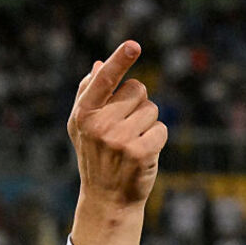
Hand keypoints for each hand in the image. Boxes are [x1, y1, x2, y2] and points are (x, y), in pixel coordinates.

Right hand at [68, 40, 166, 244]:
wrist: (107, 198)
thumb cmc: (98, 157)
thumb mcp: (84, 127)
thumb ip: (89, 94)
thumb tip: (100, 64)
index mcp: (83, 114)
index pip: (103, 80)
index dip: (119, 61)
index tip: (133, 45)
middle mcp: (99, 125)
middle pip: (138, 91)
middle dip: (138, 105)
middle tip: (126, 129)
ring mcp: (119, 139)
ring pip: (152, 110)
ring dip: (149, 124)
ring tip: (133, 143)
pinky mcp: (139, 152)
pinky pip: (162, 129)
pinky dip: (158, 139)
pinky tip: (145, 154)